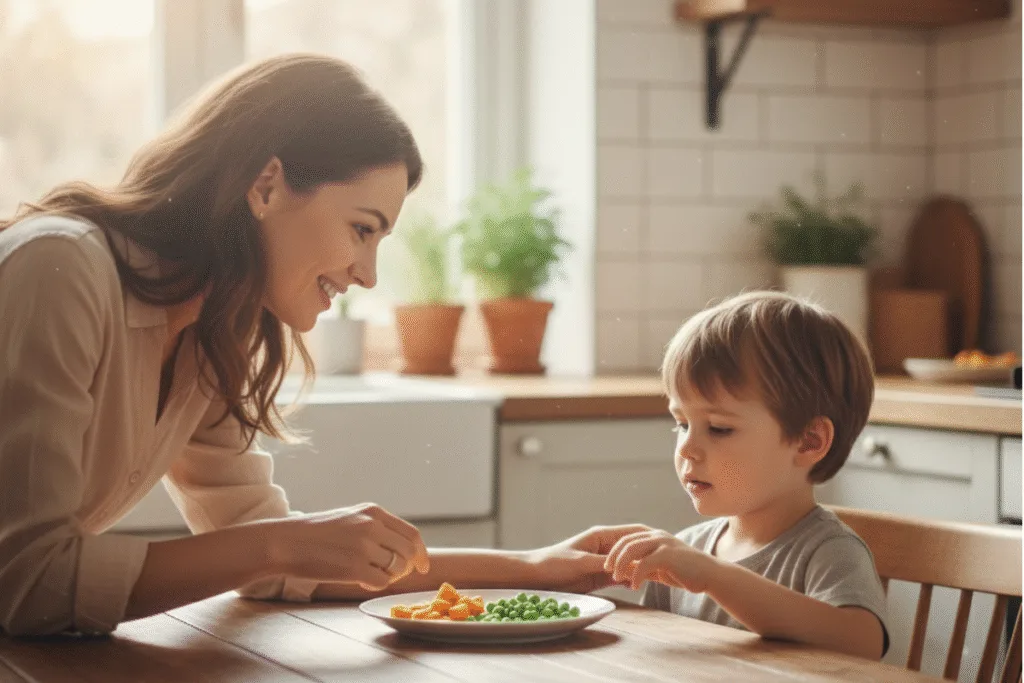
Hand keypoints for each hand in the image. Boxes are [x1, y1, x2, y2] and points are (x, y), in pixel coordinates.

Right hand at [266, 503, 429, 590]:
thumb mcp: (351, 517)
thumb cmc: (316, 533)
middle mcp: (372, 526)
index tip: (423, 565)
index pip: (412, 534)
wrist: (285, 542)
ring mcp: (364, 547)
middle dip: (407, 567)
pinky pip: (381, 582)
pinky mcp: (354, 568)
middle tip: (394, 574)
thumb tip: (405, 548)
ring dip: (388, 576)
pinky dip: (374, 584)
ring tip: (369, 573)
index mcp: (373, 512)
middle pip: (409, 553)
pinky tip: (358, 579)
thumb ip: (377, 527)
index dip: (421, 553)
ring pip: (397, 568)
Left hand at [528, 524, 655, 592]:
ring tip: (653, 577)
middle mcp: (605, 545)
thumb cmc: (552, 565)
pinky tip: (637, 586)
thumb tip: (627, 569)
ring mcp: (603, 560)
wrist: (532, 575)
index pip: (631, 532)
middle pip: (633, 546)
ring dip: (639, 568)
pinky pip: (620, 575)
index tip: (661, 550)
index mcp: (601, 536)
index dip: (647, 540)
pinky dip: (630, 579)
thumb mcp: (580, 563)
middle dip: (647, 554)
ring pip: (629, 562)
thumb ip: (605, 565)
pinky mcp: (599, 575)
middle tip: (662, 566)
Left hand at [603, 528, 719, 592]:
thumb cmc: (684, 572)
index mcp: (653, 536)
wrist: (709, 575)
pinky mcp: (668, 555)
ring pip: (632, 549)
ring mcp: (663, 543)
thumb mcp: (660, 567)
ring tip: (617, 578)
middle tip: (607, 571)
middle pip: (626, 541)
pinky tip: (634, 586)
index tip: (606, 564)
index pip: (626, 538)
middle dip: (613, 556)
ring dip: (621, 564)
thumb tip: (625, 572)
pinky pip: (645, 564)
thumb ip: (644, 566)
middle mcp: (657, 535)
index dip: (614, 550)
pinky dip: (636, 575)